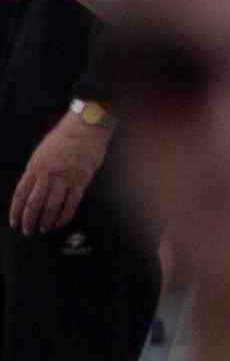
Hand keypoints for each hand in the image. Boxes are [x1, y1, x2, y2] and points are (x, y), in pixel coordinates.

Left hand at [9, 109, 103, 236]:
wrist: (84, 129)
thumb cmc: (63, 138)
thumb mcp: (41, 153)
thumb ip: (36, 171)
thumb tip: (32, 189)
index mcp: (34, 168)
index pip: (21, 194)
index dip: (16, 211)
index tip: (14, 222)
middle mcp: (47, 175)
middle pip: (34, 203)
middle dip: (29, 220)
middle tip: (28, 231)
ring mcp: (64, 178)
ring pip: (52, 205)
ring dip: (46, 220)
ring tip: (44, 229)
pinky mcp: (81, 180)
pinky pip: (72, 202)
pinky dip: (65, 215)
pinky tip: (61, 222)